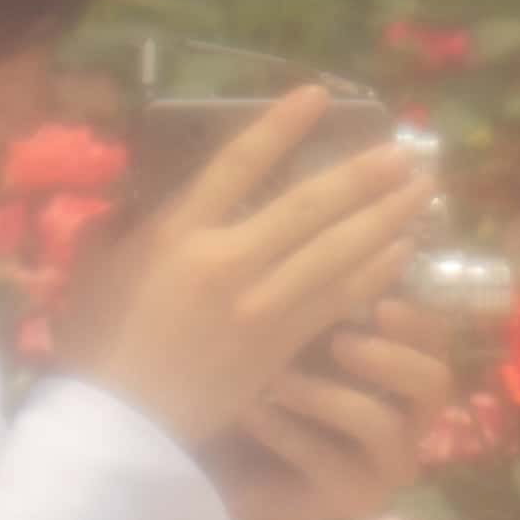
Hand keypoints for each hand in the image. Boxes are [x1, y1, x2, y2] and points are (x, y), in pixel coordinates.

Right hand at [77, 89, 433, 455]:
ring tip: (422, 192)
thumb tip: (147, 194)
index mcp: (178, 232)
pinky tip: (402, 251)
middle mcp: (228, 261)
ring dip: (385, 219)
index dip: (282, 125)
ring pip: (336, 253)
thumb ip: (125, 222)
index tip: (319, 94)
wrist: (119, 425)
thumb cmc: (97, 342)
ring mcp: (260, 306)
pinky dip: (374, 272)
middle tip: (405, 151)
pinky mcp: (281, 346)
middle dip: (362, 176)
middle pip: (309, 207)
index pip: (238, 163)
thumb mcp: (96, 266)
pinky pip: (339, 299)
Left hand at [207, 298, 454, 519]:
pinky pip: (329, 461)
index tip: (377, 300)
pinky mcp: (355, 499)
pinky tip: (249, 411)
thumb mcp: (293, 332)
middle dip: (388, 357)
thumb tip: (342, 254)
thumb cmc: (264, 381)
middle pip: (435, 383)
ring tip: (275, 378)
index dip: (414, 318)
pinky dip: (285, 431)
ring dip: (325, 395)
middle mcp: (409, 418)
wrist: (225, 460)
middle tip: (339, 342)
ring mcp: (386, 464)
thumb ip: (325, 302)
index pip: (436, 338)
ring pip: (382, 424)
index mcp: (403, 369)